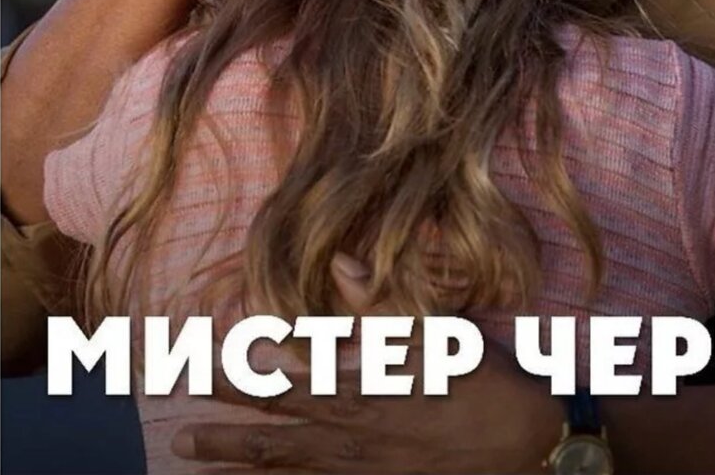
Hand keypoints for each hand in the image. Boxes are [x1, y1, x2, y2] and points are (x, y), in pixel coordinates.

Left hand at [172, 255, 560, 473]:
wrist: (533, 445)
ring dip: (247, 473)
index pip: (285, 385)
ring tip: (206, 471)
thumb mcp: (436, 331)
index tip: (198, 369)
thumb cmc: (485, 381)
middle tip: (180, 439)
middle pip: (276, 441)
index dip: (239, 379)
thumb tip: (338, 261)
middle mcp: (356, 441)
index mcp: (363, 394)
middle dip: (226, 439)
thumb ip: (380, 302)